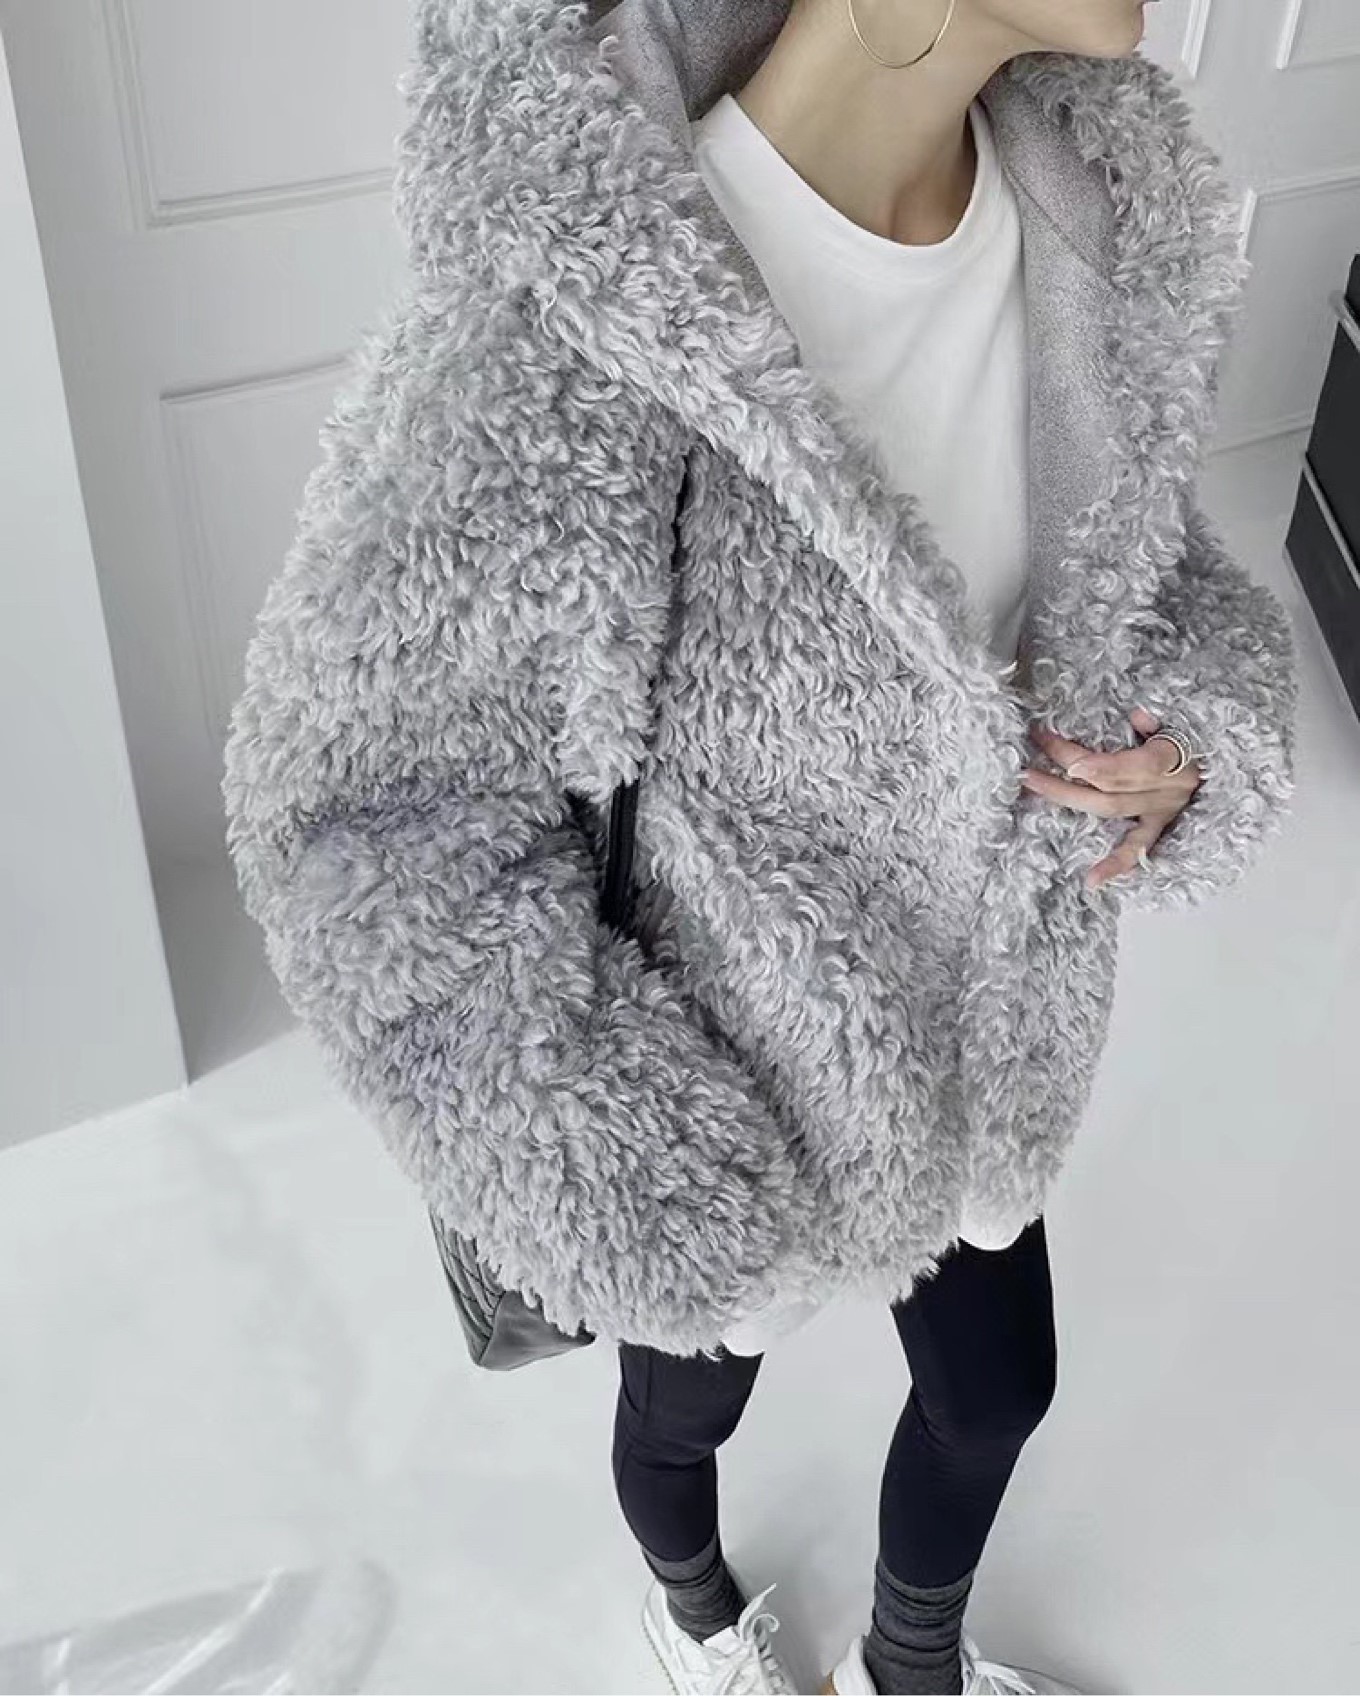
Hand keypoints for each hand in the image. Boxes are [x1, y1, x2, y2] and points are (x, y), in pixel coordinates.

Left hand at [1021, 707, 1203, 890]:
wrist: (1224, 762)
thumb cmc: (1194, 735)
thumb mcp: (1183, 721)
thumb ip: (1159, 721)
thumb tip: (1138, 714)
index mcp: (1176, 758)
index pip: (1138, 766)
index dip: (1106, 768)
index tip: (1073, 764)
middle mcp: (1168, 788)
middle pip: (1112, 786)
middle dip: (1068, 774)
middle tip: (1031, 766)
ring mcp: (1162, 810)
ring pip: (1111, 809)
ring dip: (1069, 798)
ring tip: (1033, 784)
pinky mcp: (1159, 826)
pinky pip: (1137, 849)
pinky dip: (1115, 865)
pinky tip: (1092, 881)